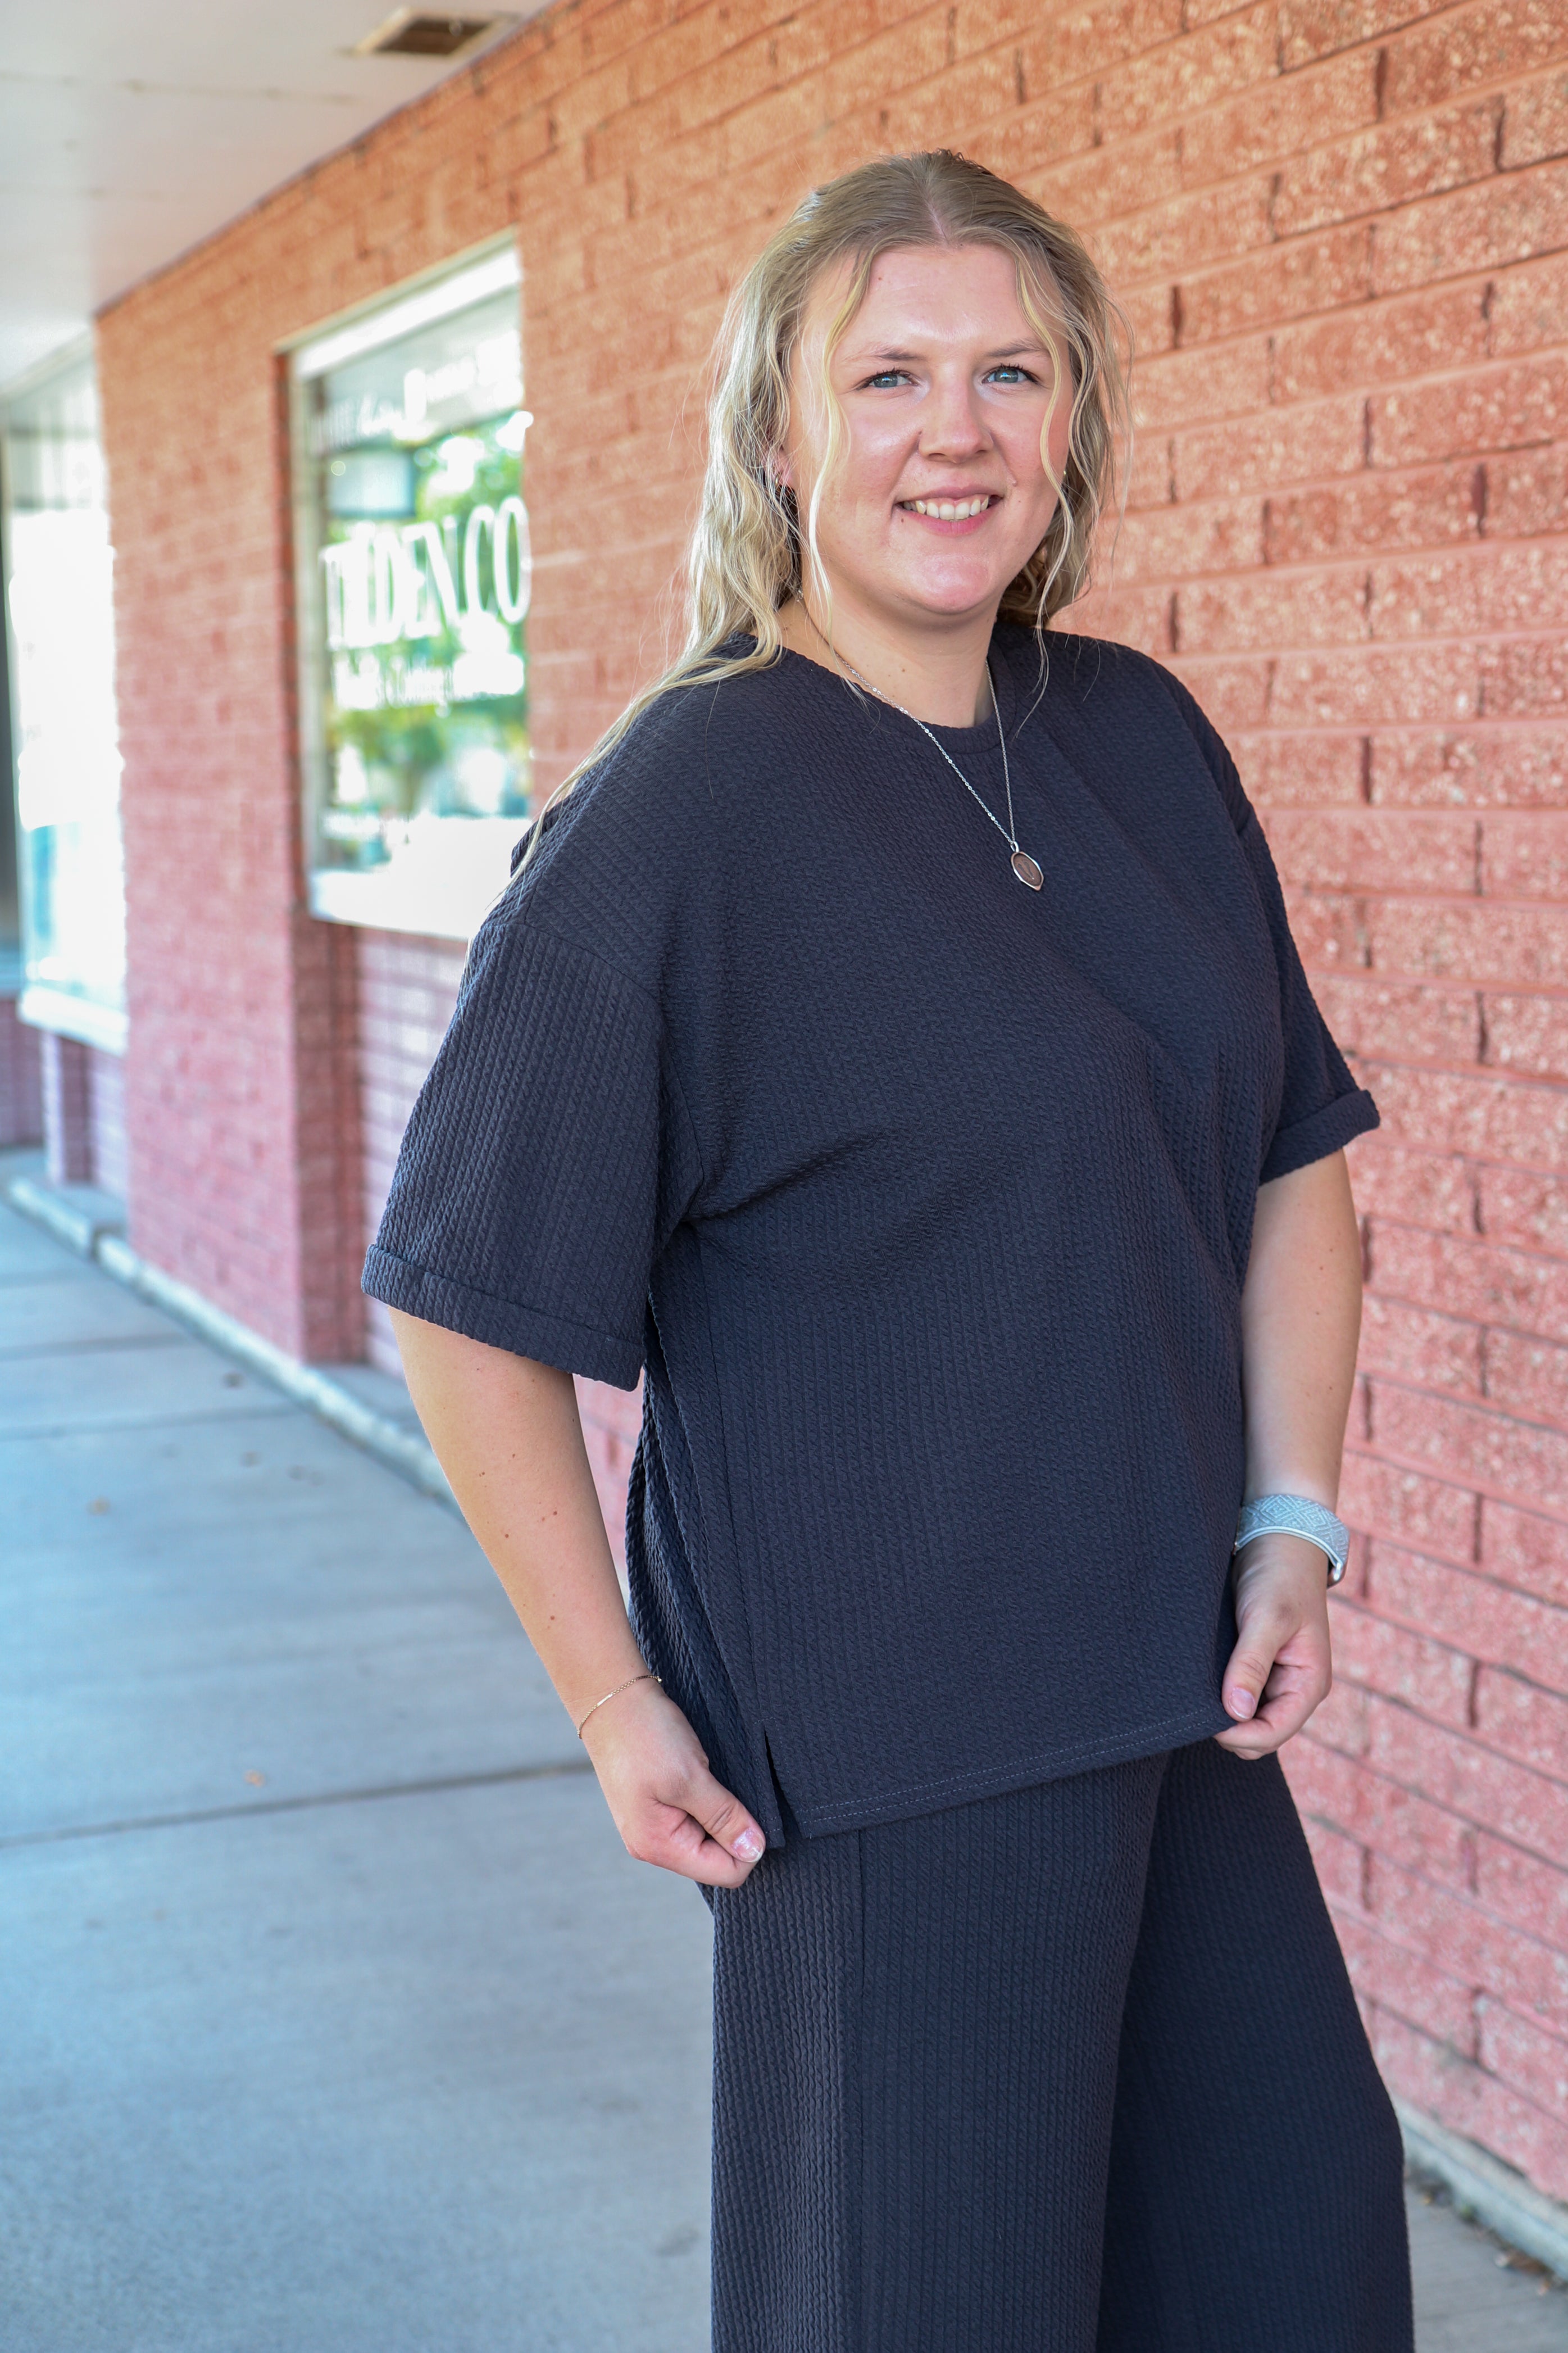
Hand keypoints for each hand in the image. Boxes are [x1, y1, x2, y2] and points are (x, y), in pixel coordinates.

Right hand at [580, 1676, 766, 1886]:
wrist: (611, 1698)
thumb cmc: (645, 1735)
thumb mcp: (691, 1777)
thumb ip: (724, 1817)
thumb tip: (754, 1851)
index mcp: (659, 1846)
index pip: (726, 1872)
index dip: (749, 1845)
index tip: (749, 1808)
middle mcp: (653, 1844)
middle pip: (717, 1858)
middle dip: (732, 1826)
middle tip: (724, 1785)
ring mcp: (652, 1825)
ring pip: (707, 1836)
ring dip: (719, 1810)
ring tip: (707, 1775)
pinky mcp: (655, 1806)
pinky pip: (694, 1817)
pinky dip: (706, 1799)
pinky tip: (699, 1772)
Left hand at [1213, 1532, 1333, 1759]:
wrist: (1278, 1540)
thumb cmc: (1278, 1576)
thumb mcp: (1266, 1618)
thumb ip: (1251, 1665)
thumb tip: (1236, 1713)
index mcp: (1309, 1684)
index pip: (1273, 1734)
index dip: (1238, 1735)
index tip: (1204, 1719)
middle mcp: (1296, 1688)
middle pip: (1259, 1735)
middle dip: (1230, 1728)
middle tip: (1195, 1702)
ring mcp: (1278, 1679)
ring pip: (1247, 1719)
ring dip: (1224, 1712)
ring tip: (1198, 1689)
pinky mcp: (1260, 1666)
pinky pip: (1240, 1697)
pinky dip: (1222, 1695)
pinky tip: (1203, 1679)